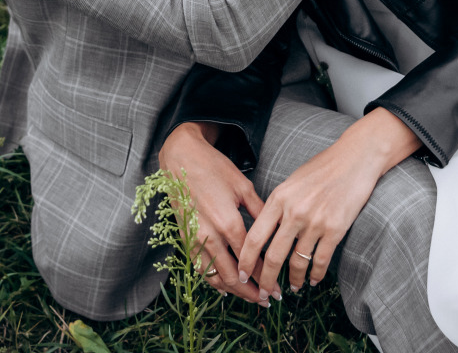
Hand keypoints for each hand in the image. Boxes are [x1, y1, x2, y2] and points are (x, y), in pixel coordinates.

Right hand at [158, 123, 267, 305]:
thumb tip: (277, 232)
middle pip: (232, 276)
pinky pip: (199, 269)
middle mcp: (209, 236)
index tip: (276, 289)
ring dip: (233, 291)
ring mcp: (194, 239)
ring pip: (214, 277)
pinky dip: (213, 281)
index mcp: (228, 222)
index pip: (250, 261)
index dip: (265, 278)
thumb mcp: (243, 187)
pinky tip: (225, 287)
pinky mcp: (184, 238)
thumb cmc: (214, 168)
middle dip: (251, 292)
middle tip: (267, 300)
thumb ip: (260, 212)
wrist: (180, 158)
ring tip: (250, 298)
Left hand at [235, 108, 419, 301]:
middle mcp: (294, 212)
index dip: (246, 261)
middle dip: (267, 280)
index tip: (243, 274)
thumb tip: (265, 230)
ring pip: (297, 262)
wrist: (355, 158)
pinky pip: (321, 260)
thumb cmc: (323, 167)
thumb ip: (278, 204)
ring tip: (292, 287)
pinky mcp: (335, 229)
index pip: (255, 237)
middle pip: (273, 256)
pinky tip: (314, 280)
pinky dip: (316, 275)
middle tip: (265, 294)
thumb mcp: (292, 181)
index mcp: (279, 198)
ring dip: (293, 279)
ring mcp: (315, 221)